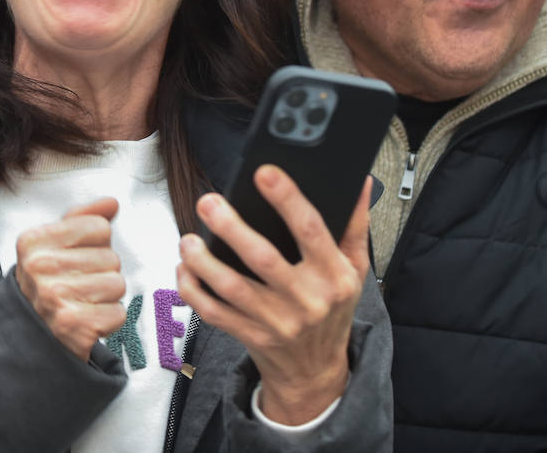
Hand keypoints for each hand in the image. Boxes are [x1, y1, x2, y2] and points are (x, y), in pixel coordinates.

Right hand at [14, 197, 127, 360]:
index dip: (96, 244)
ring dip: (107, 296)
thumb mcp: (52, 245)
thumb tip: (112, 203)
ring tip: (85, 301)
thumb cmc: (47, 283)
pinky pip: (118, 313)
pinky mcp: (74, 326)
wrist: (28, 336)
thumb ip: (82, 218)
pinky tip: (88, 319)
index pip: (99, 227)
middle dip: (102, 272)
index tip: (76, 258)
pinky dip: (108, 319)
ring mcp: (56, 298)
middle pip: (111, 257)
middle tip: (80, 284)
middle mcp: (41, 267)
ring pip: (117, 284)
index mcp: (34, 241)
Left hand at [177, 167, 368, 424]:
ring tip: (189, 238)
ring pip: (232, 288)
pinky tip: (185, 267)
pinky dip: (193, 289)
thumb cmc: (333, 310)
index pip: (311, 230)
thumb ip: (355, 225)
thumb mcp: (355, 270)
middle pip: (263, 259)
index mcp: (334, 276)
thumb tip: (361, 181)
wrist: (316, 372)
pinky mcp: (252, 337)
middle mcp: (307, 300)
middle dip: (231, 228)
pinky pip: (214, 313)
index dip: (287, 199)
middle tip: (208, 201)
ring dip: (204, 261)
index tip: (264, 172)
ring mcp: (277, 322)